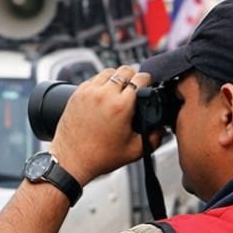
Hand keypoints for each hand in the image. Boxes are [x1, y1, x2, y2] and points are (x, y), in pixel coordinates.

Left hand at [47, 65, 160, 184]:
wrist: (71, 161)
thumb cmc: (99, 157)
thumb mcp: (135, 151)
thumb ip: (154, 138)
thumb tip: (161, 128)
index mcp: (121, 105)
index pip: (140, 78)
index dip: (148, 80)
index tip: (148, 84)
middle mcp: (104, 95)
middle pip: (125, 70)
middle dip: (133, 76)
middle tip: (135, 87)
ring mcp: (88, 92)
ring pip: (108, 72)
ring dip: (117, 77)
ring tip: (120, 89)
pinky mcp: (76, 94)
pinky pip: (93, 79)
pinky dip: (101, 82)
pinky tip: (104, 94)